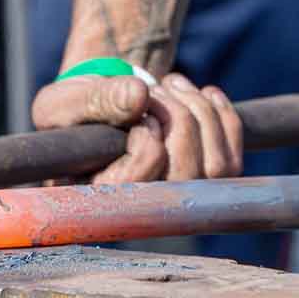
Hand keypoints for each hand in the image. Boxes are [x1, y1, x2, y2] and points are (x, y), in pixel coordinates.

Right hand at [31, 73, 242, 183]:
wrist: (97, 108)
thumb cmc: (72, 110)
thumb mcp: (65, 102)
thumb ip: (95, 100)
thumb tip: (138, 97)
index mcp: (97, 201)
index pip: (140, 182)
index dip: (147, 138)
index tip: (134, 110)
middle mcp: (140, 212)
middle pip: (185, 177)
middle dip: (179, 118)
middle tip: (156, 87)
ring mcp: (179, 201)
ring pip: (216, 168)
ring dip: (200, 111)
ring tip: (171, 85)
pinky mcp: (206, 183)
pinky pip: (233, 157)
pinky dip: (222, 115)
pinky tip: (201, 94)